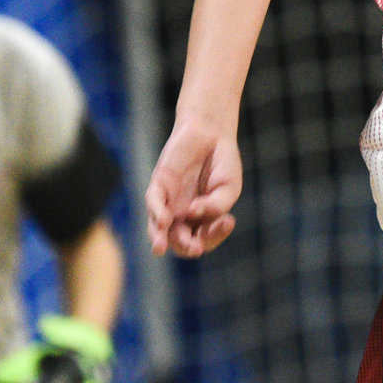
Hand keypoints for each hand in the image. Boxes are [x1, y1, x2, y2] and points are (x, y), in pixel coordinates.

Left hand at [146, 118, 242, 257]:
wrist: (212, 134)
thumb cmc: (222, 164)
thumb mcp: (228, 188)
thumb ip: (216, 206)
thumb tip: (194, 212)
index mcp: (203, 221)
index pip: (204, 240)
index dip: (214, 237)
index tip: (228, 221)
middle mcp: (183, 216)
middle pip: (179, 242)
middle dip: (185, 247)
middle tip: (195, 247)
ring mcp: (169, 202)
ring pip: (158, 229)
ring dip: (159, 239)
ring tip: (161, 246)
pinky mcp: (159, 185)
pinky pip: (153, 202)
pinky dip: (156, 213)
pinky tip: (164, 220)